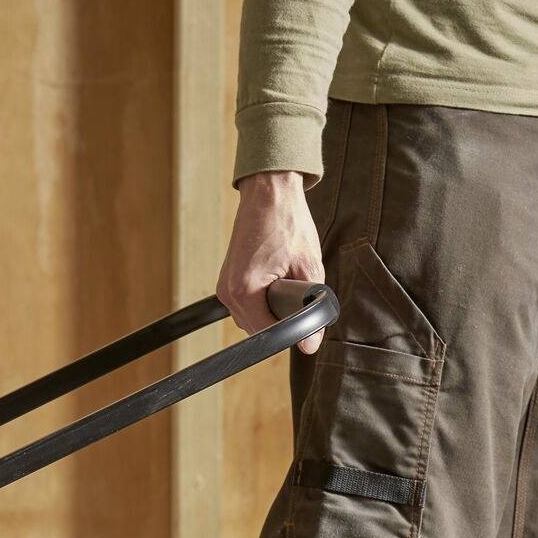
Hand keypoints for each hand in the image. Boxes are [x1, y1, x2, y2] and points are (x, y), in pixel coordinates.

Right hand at [218, 171, 325, 352]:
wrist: (269, 193)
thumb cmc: (287, 222)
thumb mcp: (309, 266)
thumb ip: (313, 308)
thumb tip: (311, 343)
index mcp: (245, 291)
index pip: (267, 335)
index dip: (290, 332)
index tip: (305, 319)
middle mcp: (228, 293)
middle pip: (258, 331)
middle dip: (281, 319)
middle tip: (296, 291)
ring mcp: (224, 289)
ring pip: (252, 320)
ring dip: (271, 310)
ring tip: (284, 279)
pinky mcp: (226, 283)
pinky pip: (246, 306)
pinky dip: (262, 300)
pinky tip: (274, 278)